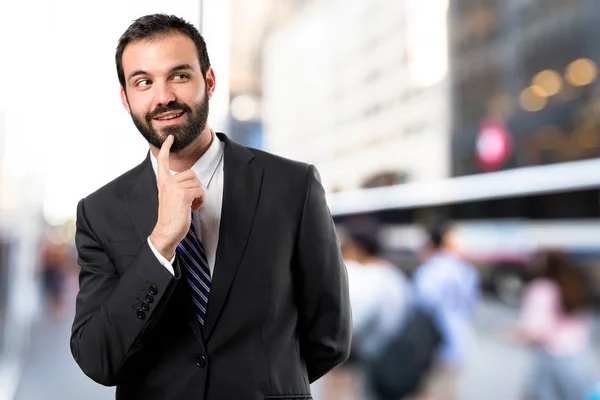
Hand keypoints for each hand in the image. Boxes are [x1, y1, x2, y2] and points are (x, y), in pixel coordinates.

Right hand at [150, 135, 204, 258]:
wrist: (166, 232)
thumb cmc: (171, 216)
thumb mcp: (170, 197)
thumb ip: (177, 186)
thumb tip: (191, 181)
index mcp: (163, 182)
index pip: (163, 161)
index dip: (167, 148)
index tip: (170, 137)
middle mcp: (167, 182)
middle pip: (191, 173)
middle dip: (195, 186)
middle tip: (189, 200)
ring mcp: (175, 188)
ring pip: (197, 182)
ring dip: (198, 195)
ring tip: (190, 205)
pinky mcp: (183, 195)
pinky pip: (200, 191)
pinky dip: (201, 201)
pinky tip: (193, 208)